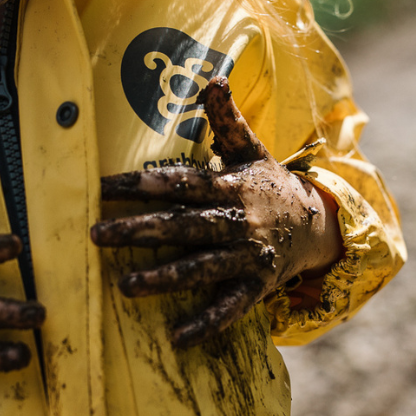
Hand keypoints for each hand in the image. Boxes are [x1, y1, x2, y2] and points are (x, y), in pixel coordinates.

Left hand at [90, 78, 341, 348]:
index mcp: (232, 188)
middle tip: (95, 234)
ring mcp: (248, 258)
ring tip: (124, 285)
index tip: (102, 186)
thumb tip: (214, 77)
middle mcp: (238, 223)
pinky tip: (175, 338)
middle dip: (139, 231)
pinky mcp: (256, 288)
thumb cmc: (271, 187)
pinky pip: (230, 310)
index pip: (182, 184)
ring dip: (163, 278)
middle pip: (183, 226)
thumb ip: (229, 120)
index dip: (143, 184)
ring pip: (201, 269)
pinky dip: (205, 325)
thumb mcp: (253, 151)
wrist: (319, 227)